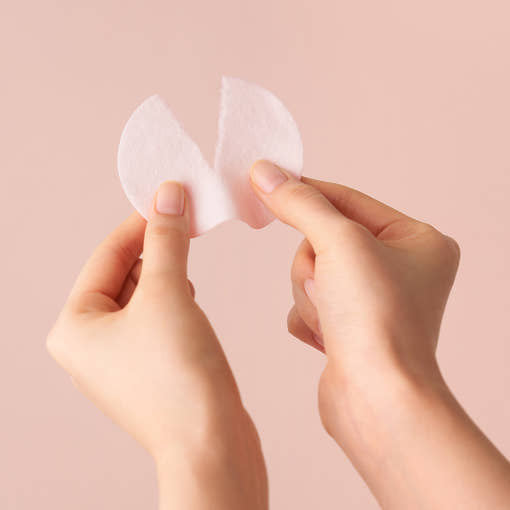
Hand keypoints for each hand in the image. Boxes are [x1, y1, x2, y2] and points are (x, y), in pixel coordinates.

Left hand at [47, 182, 266, 509]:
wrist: (212, 444)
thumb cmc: (178, 376)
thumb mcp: (167, 292)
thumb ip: (165, 239)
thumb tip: (168, 193)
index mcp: (75, 326)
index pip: (107, 254)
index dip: (140, 220)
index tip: (170, 193)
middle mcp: (90, 343)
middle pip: (124, 273)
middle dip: (156, 244)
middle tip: (188, 216)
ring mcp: (121, 358)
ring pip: (144, 294)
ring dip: (167, 270)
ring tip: (189, 256)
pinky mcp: (151, 367)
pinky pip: (158, 316)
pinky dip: (174, 297)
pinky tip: (190, 295)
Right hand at [250, 160, 509, 508]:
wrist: (376, 400)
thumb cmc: (377, 319)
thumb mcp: (339, 242)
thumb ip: (300, 203)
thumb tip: (265, 172)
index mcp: (418, 240)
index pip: (348, 200)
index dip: (306, 191)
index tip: (265, 178)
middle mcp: (400, 268)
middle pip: (324, 240)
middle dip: (314, 264)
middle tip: (327, 284)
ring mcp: (373, 300)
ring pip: (311, 273)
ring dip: (310, 294)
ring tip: (331, 320)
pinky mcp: (350, 327)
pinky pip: (310, 303)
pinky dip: (309, 318)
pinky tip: (328, 339)